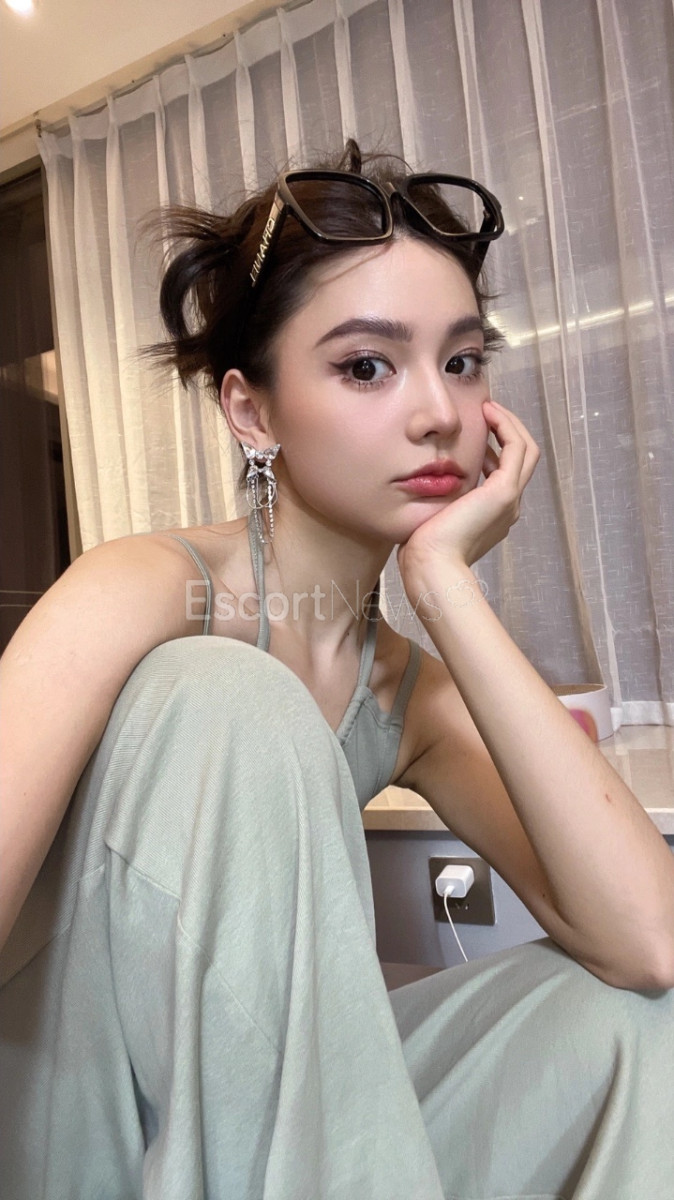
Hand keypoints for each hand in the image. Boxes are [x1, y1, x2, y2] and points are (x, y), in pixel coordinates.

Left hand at [397, 399, 539, 583]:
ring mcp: (510, 499)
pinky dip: (506, 426)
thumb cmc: (423, 549)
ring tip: (488, 407)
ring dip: (509, 424)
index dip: (495, 448)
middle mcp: (507, 506)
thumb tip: (426, 482)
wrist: (431, 565)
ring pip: (524, 450)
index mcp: (493, 515)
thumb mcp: (432, 517)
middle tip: (487, 411)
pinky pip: (517, 448)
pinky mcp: (504, 492)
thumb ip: (437, 499)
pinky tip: (487, 412)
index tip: (475, 431)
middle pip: (521, 459)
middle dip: (507, 431)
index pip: (504, 473)